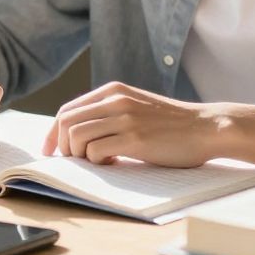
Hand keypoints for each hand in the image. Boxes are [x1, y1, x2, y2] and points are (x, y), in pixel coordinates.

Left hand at [42, 82, 221, 167]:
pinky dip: (96, 162)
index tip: (49, 150)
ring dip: (79, 156)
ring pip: (76, 138)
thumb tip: (77, 134)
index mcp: (113, 91)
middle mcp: (115, 101)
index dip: (52, 132)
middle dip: (61, 146)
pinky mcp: (134, 139)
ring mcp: (124, 119)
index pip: (67, 110)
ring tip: (99, 161)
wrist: (206, 127)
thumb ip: (109, 113)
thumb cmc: (172, 124)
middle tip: (72, 161)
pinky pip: (95, 152)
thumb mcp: (136, 107)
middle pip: (65, 123)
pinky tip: (112, 163)